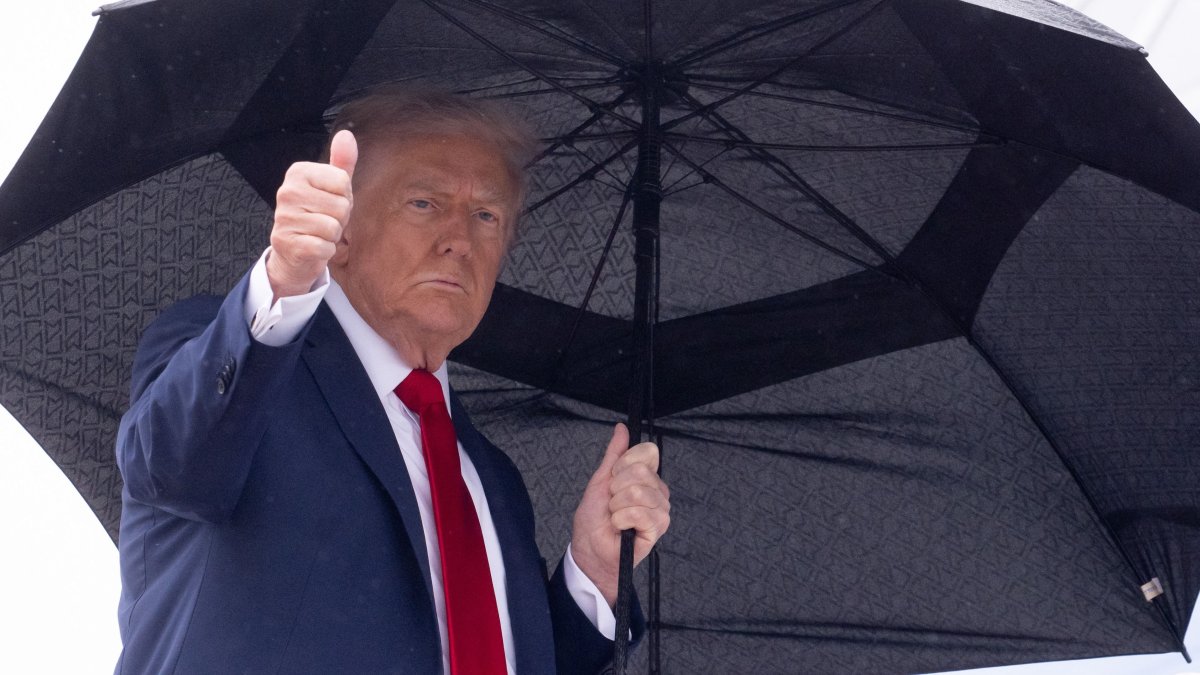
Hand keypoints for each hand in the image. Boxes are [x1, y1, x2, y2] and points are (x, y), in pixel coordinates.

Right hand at [266, 129, 357, 299]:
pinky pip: (325, 247)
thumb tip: (347, 135)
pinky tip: (313, 248)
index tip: (328, 203)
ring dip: (332, 236)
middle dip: (339, 219)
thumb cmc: (316, 216)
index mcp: (298, 172)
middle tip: (322, 221)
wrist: (293, 253)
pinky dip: (325, 252)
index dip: (344, 197)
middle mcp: (287, 191)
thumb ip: (341, 163)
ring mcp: (285, 217)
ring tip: (317, 234)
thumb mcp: (330, 187)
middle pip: (341, 205)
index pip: (343, 181)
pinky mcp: (288, 243)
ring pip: (334, 227)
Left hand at [571, 423, 670, 606]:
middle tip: (612, 502)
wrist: (590, 550)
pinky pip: (641, 512)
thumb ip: (614, 454)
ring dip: (617, 506)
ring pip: (640, 492)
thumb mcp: (600, 481)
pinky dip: (622, 519)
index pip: (648, 452)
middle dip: (616, 487)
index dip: (624, 463)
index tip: (613, 479)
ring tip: (615, 516)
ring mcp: (661, 509)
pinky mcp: (659, 528)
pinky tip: (621, 528)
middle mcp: (658, 490)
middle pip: (642, 471)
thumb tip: (622, 428)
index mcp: (647, 476)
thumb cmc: (594, 519)